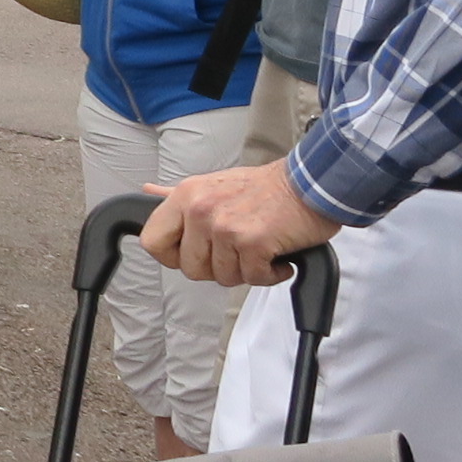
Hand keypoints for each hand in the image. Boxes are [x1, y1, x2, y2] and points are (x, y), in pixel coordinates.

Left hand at [143, 164, 339, 289]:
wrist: (310, 185)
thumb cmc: (264, 188)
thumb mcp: (213, 183)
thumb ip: (178, 195)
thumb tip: (150, 193)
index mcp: (186, 196)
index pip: (153, 241)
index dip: (172, 257)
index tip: (192, 255)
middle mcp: (200, 210)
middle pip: (190, 268)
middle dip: (216, 268)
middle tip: (237, 251)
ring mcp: (225, 227)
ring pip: (222, 277)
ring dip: (246, 270)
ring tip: (259, 247)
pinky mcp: (252, 243)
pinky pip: (253, 278)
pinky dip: (270, 274)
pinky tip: (276, 255)